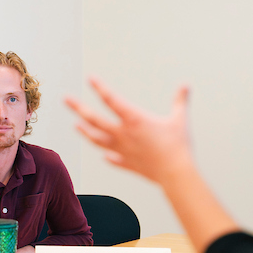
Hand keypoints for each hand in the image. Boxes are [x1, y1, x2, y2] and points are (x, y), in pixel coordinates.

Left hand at [66, 78, 193, 184]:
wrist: (175, 173)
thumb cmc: (178, 146)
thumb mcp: (180, 119)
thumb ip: (180, 101)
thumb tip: (186, 85)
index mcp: (134, 119)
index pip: (112, 99)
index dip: (100, 88)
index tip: (90, 79)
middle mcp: (123, 134)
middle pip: (94, 119)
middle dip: (78, 107)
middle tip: (65, 99)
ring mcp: (122, 150)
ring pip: (97, 139)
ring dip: (85, 132)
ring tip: (76, 126)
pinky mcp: (126, 163)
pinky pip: (113, 158)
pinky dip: (107, 156)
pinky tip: (104, 155)